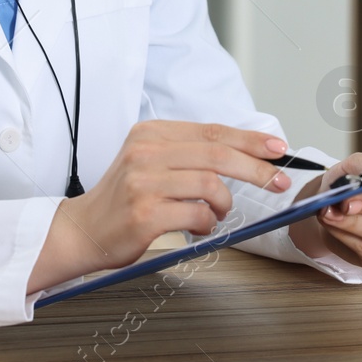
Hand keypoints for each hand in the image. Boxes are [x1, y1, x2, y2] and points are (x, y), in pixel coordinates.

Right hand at [27, 121, 291, 292]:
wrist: (83, 230)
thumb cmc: (124, 199)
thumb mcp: (150, 162)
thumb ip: (188, 154)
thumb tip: (244, 154)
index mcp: (150, 133)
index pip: (212, 131)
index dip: (250, 139)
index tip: (278, 148)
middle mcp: (146, 152)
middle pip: (217, 153)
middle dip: (257, 168)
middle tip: (278, 182)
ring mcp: (144, 182)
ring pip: (211, 185)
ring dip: (225, 204)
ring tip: (219, 213)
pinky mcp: (145, 213)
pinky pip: (197, 215)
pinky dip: (208, 224)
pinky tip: (198, 227)